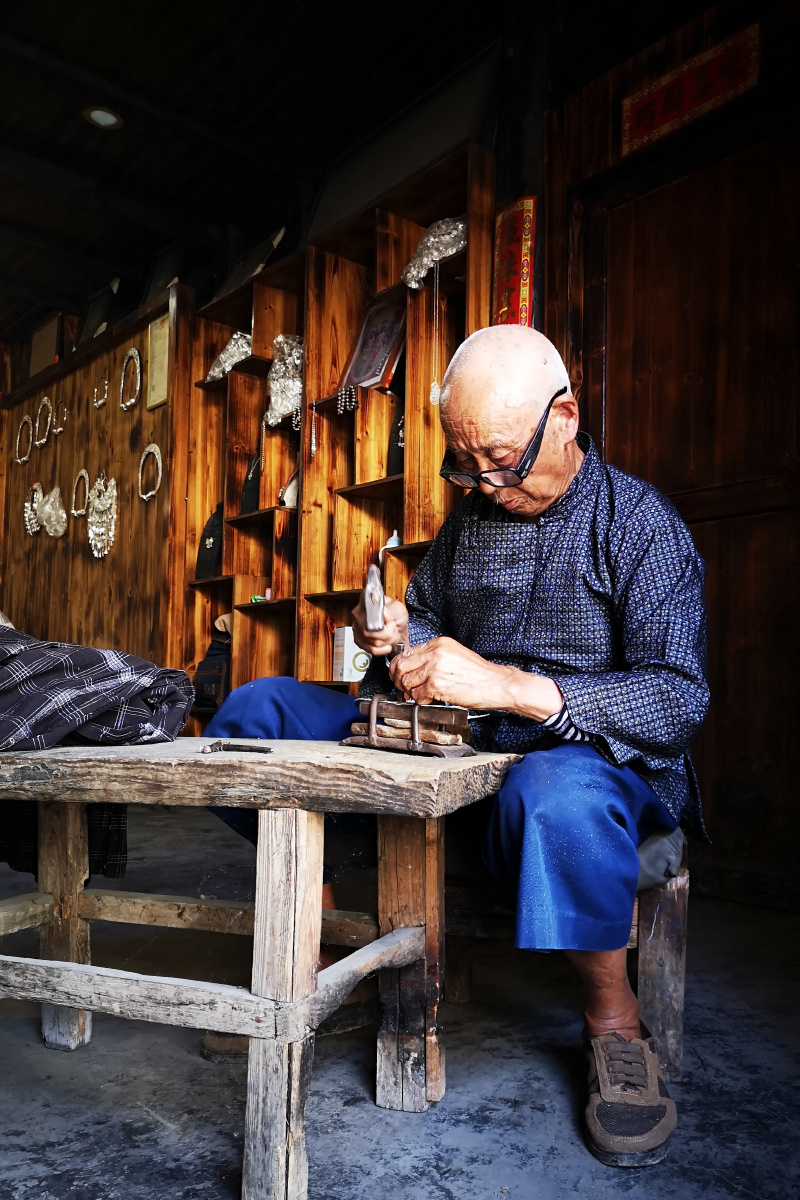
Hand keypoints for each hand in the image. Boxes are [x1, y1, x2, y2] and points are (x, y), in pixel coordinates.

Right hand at [352, 593, 408, 657]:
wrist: (395, 621)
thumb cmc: (395, 613)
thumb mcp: (397, 608)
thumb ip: (390, 611)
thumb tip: (383, 614)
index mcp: (366, 603)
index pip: (369, 621)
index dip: (383, 627)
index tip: (391, 624)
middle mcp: (358, 615)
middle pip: (369, 634)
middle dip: (387, 635)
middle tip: (393, 628)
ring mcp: (357, 628)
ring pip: (371, 644)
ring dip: (386, 641)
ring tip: (390, 634)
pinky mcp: (359, 640)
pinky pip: (370, 650)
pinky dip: (382, 649)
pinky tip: (386, 643)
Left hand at [389, 637, 514, 708]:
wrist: (496, 683)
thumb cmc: (479, 673)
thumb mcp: (454, 654)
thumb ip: (433, 657)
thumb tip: (414, 667)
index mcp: (438, 644)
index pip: (406, 653)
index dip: (399, 666)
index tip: (400, 674)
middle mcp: (435, 654)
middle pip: (401, 666)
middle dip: (398, 679)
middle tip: (403, 687)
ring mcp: (434, 669)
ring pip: (406, 682)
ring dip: (410, 691)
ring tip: (421, 694)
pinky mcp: (436, 685)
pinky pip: (417, 695)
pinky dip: (420, 700)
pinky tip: (430, 699)